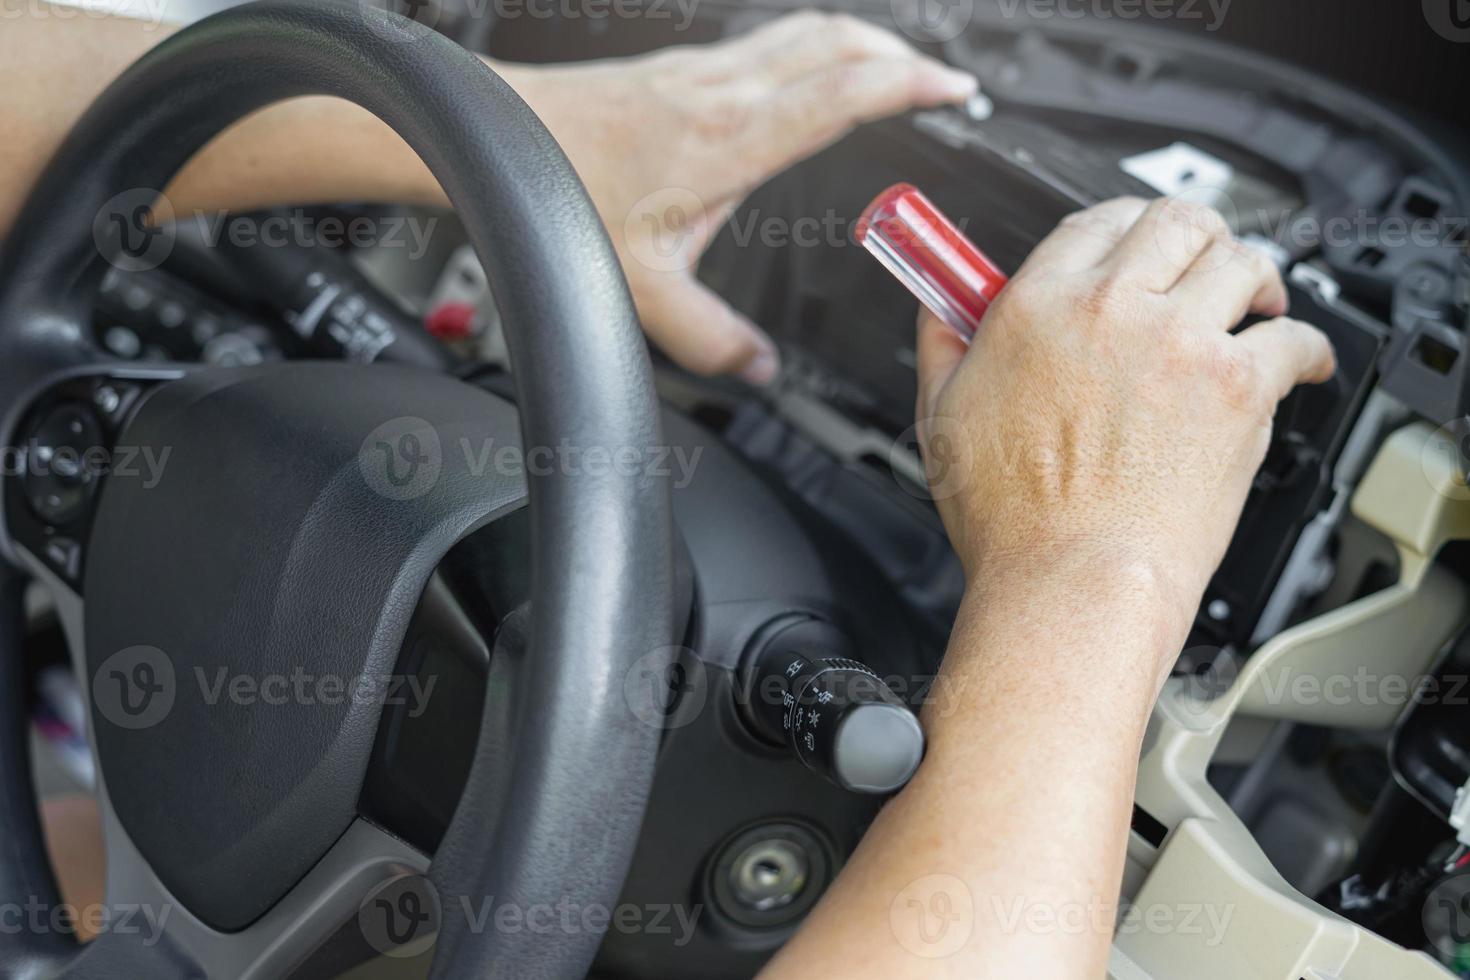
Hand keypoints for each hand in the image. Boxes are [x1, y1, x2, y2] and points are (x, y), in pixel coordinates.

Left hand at [507, 12, 975, 382]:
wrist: (500, 137)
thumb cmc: (560, 196)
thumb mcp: (641, 290)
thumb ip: (708, 338)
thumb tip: (757, 368)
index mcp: (728, 141)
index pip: (841, 92)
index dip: (908, 85)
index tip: (954, 91)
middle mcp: (723, 92)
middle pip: (838, 40)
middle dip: (904, 55)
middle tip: (945, 82)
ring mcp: (704, 69)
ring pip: (806, 28)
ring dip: (863, 41)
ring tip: (900, 69)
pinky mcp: (685, 65)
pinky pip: (772, 39)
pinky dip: (818, 46)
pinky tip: (818, 72)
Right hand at [915, 196, 1335, 647]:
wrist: (1072, 581)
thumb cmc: (1010, 520)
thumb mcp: (941, 417)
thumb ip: (942, 346)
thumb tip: (938, 310)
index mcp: (1038, 305)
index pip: (1093, 220)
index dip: (1122, 223)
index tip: (1132, 242)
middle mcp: (1111, 308)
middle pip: (1176, 220)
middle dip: (1197, 234)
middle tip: (1203, 263)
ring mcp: (1179, 342)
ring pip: (1242, 261)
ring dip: (1255, 278)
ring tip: (1256, 303)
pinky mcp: (1236, 386)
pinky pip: (1294, 337)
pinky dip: (1305, 345)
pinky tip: (1298, 359)